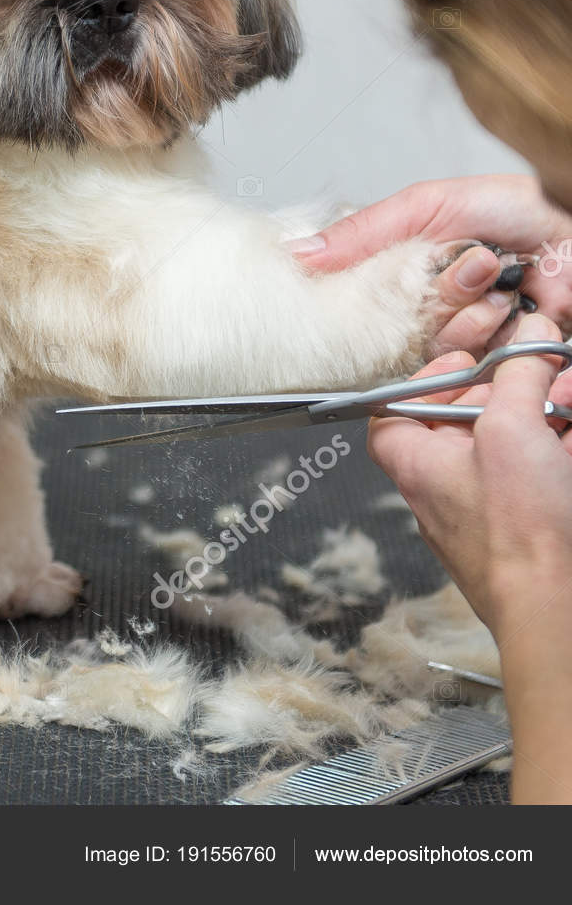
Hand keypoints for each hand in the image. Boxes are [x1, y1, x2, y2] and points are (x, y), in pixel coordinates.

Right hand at [290, 175, 571, 353]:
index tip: (396, 282)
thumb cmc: (517, 205)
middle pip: (402, 332)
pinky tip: (513, 308)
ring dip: (471, 316)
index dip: (372, 302)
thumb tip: (299, 254)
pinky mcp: (495, 354)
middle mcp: (429, 306)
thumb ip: (362, 232)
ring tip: (499, 283)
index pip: (363, 304)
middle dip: (440, 299)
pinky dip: (495, 335)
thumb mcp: (426, 205)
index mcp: (403, 272)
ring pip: (439, 350)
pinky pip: (474, 366)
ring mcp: (463, 331)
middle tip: (471, 266)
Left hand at [366, 313, 571, 633]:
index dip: (426, 380)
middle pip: (471, 420)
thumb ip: (517, 374)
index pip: (396, 411)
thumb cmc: (519, 534)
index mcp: (418, 462)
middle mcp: (449, 486)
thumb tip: (526, 339)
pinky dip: (565, 448)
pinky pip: (547, 474)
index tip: (466, 359)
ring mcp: (495, 509)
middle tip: (547, 371)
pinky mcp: (535, 525)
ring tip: (570, 402)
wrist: (560, 611)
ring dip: (550, 413)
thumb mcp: (511, 427)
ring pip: (519, 444)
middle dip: (517, 388)